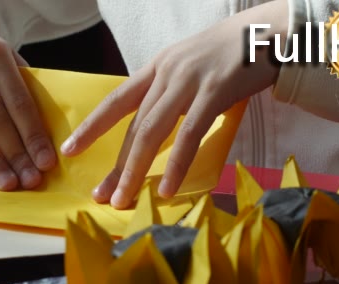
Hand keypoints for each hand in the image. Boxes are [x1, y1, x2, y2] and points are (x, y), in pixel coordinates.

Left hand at [61, 0, 287, 208]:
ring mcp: (189, 82)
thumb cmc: (230, 53)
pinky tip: (167, 189)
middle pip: (133, 125)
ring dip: (135, 169)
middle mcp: (166, 74)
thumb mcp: (189, 66)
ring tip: (123, 198)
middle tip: (100, 194)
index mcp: (157, 67)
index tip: (70, 149)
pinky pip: (189, 135)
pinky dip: (176, 165)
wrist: (269, 30)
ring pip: (152, 132)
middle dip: (115, 163)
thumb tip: (154, 123)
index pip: (116, 100)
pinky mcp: (214, 92)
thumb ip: (169, 91)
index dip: (91, 126)